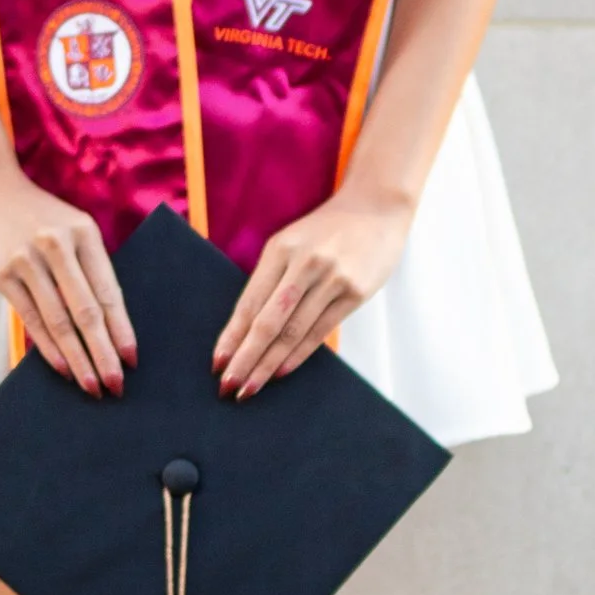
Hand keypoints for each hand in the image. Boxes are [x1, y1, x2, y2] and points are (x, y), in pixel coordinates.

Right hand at [0, 163, 134, 393]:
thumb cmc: (33, 213)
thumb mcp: (68, 226)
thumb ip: (85, 264)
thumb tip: (103, 321)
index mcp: (84, 233)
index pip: (108, 291)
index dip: (121, 329)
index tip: (132, 359)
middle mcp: (58, 245)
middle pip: (87, 311)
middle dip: (104, 353)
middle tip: (116, 385)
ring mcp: (28, 259)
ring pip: (59, 320)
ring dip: (78, 358)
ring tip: (91, 385)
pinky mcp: (2, 273)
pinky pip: (31, 318)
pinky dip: (48, 347)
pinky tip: (62, 368)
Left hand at [213, 185, 413, 398]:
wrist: (376, 207)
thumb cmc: (327, 230)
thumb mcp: (292, 242)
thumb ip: (272, 279)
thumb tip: (247, 328)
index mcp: (280, 249)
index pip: (249, 303)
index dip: (232, 336)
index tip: (217, 363)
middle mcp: (304, 264)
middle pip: (267, 322)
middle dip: (245, 358)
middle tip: (228, 386)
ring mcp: (331, 279)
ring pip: (293, 332)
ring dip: (268, 364)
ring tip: (251, 388)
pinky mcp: (355, 293)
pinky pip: (320, 331)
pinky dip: (298, 355)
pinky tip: (281, 372)